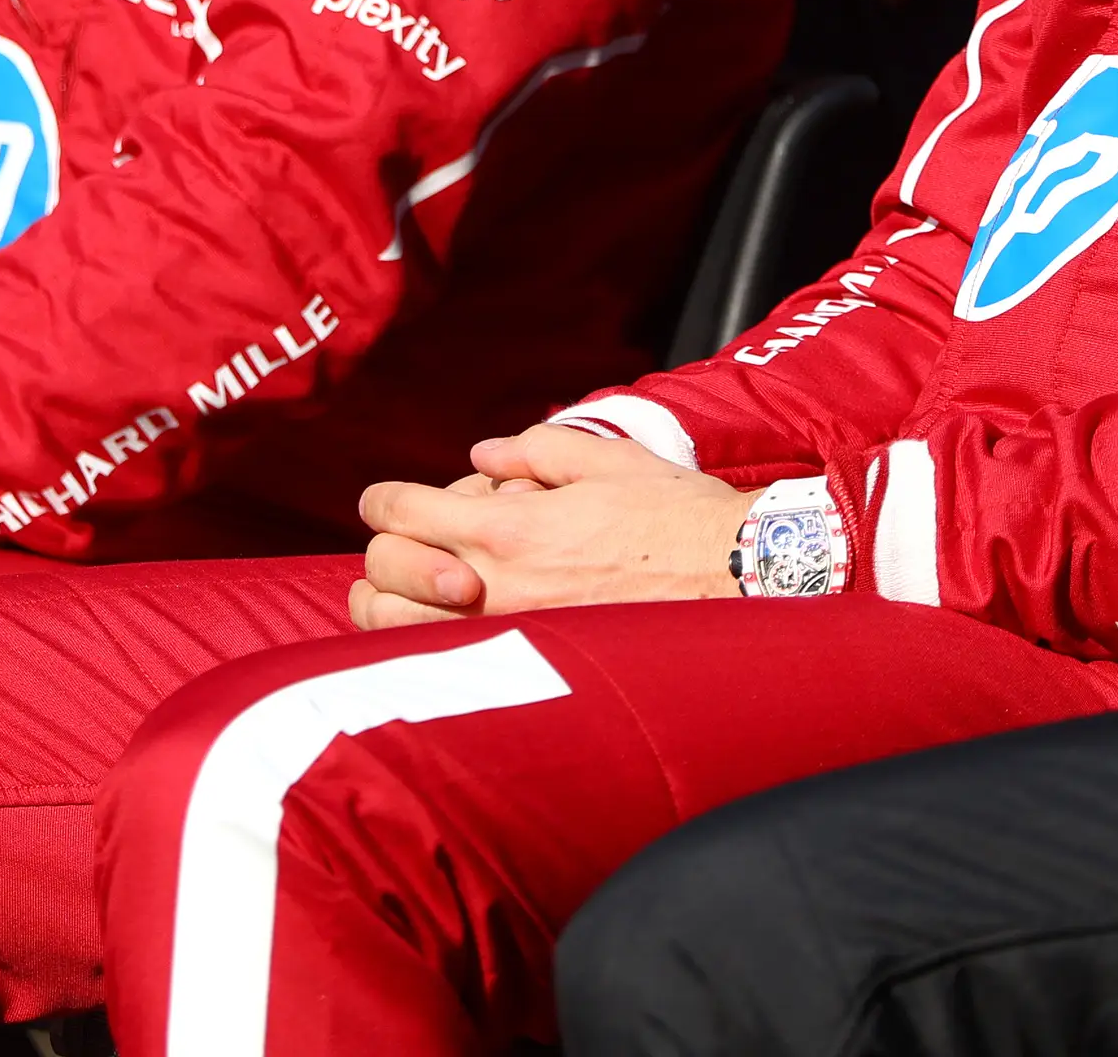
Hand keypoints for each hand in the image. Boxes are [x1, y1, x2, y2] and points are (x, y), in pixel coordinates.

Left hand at [350, 426, 750, 627]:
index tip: (390, 502)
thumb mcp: (606, 459)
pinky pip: (443, 664)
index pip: (397, 510)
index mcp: (507, 525)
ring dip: (392, 607)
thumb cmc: (677, 516)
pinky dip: (426, 647)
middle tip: (414, 547)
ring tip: (418, 596)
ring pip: (396, 630)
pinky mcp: (529, 668)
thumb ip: (533, 450)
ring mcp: (507, 636)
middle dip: (386, 553)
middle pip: (380, 572)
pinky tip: (449, 632)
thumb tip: (482, 458)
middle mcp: (495, 585)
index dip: (381, 501)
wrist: (737, 582)